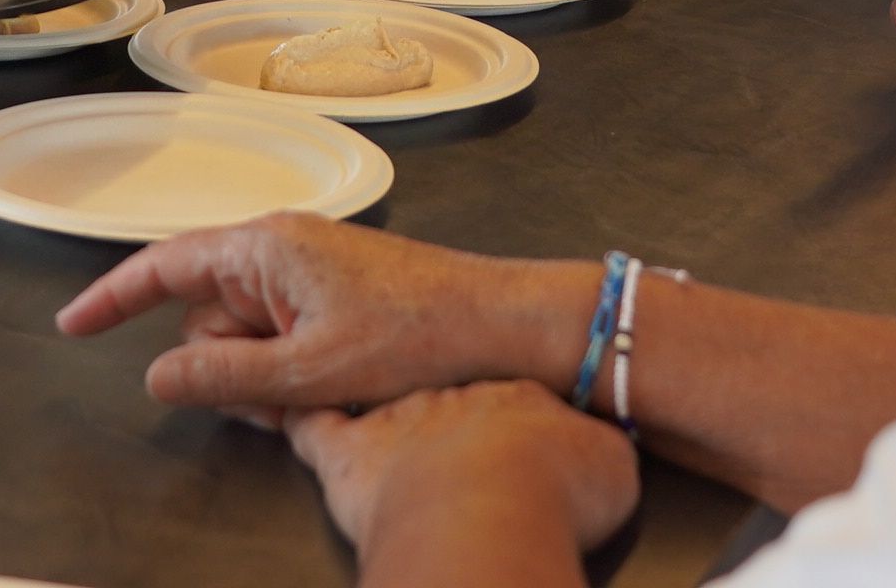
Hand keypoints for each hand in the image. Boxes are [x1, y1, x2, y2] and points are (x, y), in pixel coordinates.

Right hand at [53, 213, 577, 416]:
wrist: (498, 325)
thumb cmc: (414, 334)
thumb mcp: (309, 370)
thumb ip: (224, 375)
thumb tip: (156, 377)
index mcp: (265, 246)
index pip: (164, 265)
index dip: (113, 298)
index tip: (70, 325)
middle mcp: (279, 248)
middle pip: (206, 314)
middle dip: (226, 367)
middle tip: (282, 402)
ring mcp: (306, 272)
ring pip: (243, 335)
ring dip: (263, 378)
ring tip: (320, 394)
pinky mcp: (330, 295)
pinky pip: (280, 338)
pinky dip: (290, 372)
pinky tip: (332, 389)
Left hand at [288, 383, 636, 575]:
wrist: (497, 504)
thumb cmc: (551, 489)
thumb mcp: (609, 467)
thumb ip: (600, 455)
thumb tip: (607, 458)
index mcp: (511, 394)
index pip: (500, 393)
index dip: (501, 414)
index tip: (506, 428)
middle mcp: (449, 394)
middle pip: (435, 392)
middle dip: (431, 401)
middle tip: (432, 412)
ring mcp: (397, 415)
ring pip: (371, 397)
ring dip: (363, 398)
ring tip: (359, 399)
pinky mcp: (350, 451)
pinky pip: (312, 427)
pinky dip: (297, 420)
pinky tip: (286, 411)